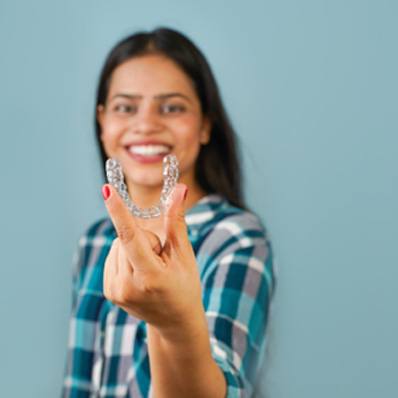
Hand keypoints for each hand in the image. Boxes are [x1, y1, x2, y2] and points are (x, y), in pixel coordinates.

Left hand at [102, 183, 203, 337]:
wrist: (175, 321)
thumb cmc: (185, 285)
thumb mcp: (184, 254)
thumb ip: (176, 221)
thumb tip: (179, 189)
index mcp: (150, 277)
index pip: (131, 237)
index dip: (119, 212)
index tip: (106, 190)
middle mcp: (127, 286)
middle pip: (127, 237)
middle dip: (145, 238)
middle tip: (160, 258)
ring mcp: (115, 291)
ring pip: (117, 245)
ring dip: (134, 247)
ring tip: (151, 268)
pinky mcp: (108, 291)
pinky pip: (112, 255)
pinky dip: (125, 255)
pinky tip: (139, 271)